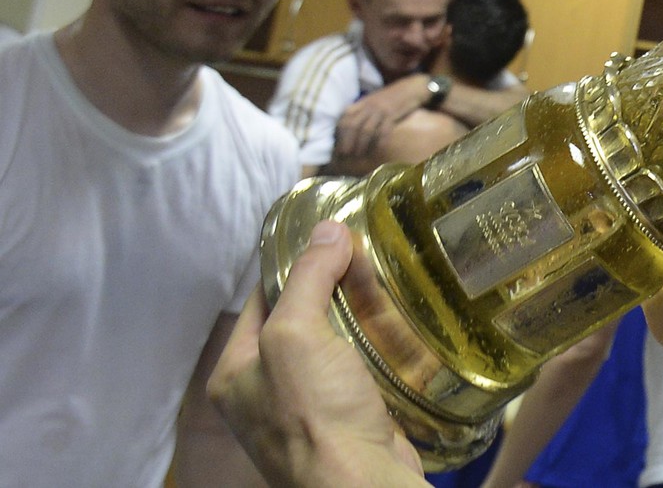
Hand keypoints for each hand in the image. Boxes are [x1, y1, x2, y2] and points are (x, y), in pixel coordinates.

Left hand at [208, 221, 423, 485]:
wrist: (360, 485)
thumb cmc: (314, 414)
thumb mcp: (296, 335)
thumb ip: (308, 278)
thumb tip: (327, 228)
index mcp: (234, 372)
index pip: (261, 299)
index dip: (294, 265)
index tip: (331, 237)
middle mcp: (263, 391)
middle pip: (299, 321)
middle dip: (331, 290)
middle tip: (365, 257)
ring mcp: (306, 409)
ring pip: (332, 346)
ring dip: (358, 319)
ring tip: (387, 285)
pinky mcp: (347, 420)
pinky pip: (359, 371)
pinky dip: (377, 349)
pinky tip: (399, 330)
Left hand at [335, 76, 428, 159]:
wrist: (410, 88)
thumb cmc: (391, 97)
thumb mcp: (372, 100)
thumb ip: (361, 111)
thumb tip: (350, 128)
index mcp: (361, 102)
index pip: (344, 118)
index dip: (339, 133)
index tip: (337, 145)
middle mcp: (368, 106)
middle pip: (352, 125)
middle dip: (347, 141)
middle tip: (344, 154)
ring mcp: (380, 110)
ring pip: (366, 129)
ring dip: (360, 144)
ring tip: (358, 156)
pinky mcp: (392, 114)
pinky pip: (383, 130)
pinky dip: (379, 141)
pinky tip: (378, 150)